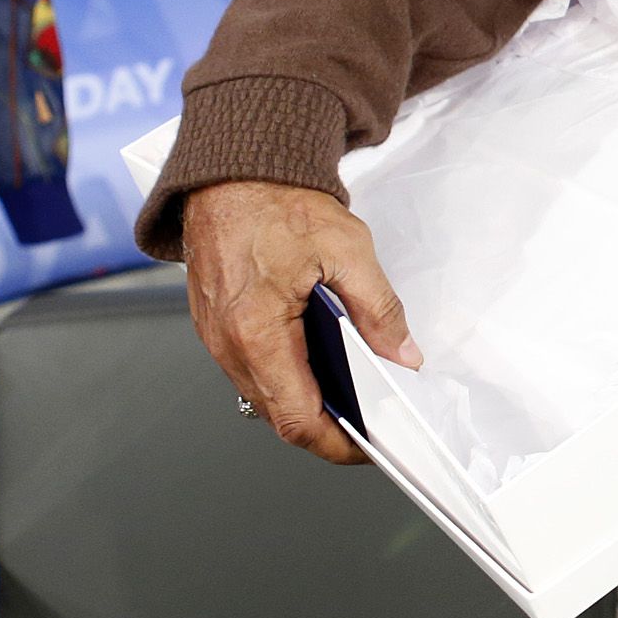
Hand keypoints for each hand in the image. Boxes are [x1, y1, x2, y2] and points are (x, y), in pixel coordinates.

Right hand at [180, 180, 420, 463]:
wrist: (232, 171)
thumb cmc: (279, 202)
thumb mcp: (348, 250)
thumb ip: (379, 309)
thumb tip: (401, 354)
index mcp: (257, 332)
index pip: (297, 418)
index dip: (337, 443)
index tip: (370, 446)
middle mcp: (228, 344)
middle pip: (280, 414)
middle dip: (327, 427)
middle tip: (371, 423)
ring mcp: (216, 337)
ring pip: (264, 394)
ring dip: (305, 401)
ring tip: (352, 396)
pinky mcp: (216, 325)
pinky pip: (252, 369)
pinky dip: (286, 375)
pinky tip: (319, 362)